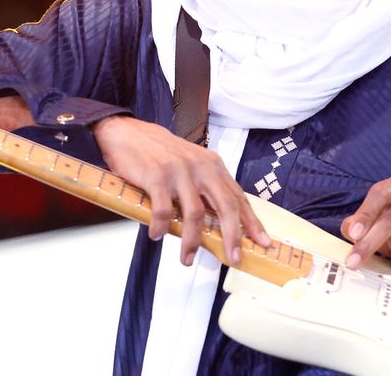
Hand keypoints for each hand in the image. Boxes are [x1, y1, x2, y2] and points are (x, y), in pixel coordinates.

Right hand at [93, 115, 271, 266]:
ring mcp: (179, 172)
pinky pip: (164, 211)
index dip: (252, 222)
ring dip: (192, 241)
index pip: (238, 197)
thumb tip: (220, 223)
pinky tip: (157, 235)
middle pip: (225, 206)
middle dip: (232, 236)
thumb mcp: (191, 164)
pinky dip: (161, 228)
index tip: (262, 242)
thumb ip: (206, 188)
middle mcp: (200, 167)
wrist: (128, 132)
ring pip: (195, 214)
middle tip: (233, 258)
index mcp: (212, 165)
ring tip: (186, 258)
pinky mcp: (156, 177)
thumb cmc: (160, 152)